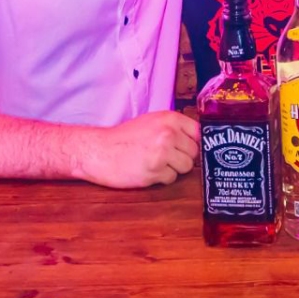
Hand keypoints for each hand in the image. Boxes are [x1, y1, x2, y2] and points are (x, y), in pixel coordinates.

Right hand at [77, 111, 199, 188]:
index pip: (198, 132)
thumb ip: (173, 127)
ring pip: (186, 167)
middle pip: (194, 152)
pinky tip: (148, 170)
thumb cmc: (124, 138)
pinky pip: (171, 179)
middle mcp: (168, 133)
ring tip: (155, 163)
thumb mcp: (151, 121)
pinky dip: (162, 178)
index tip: (183, 147)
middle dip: (182, 157)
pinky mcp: (155, 171)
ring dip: (173, 168)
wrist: (100, 151)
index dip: (191, 142)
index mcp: (169, 118)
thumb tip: (197, 139)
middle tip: (165, 156)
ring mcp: (162, 153)